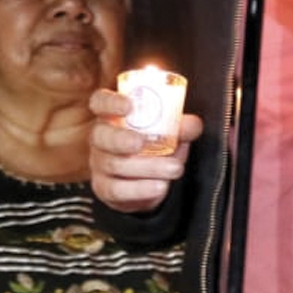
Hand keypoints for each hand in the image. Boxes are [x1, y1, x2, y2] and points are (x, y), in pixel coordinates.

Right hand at [87, 88, 200, 212]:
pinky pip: (117, 190)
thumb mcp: (167, 133)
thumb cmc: (151, 147)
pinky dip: (141, 189)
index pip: (100, 102)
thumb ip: (179, 127)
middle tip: (140, 142)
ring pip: (114, 165)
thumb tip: (193, 124)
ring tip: (174, 168)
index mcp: (112, 116)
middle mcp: (100, 138)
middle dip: (120, 139)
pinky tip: (159, 186)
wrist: (143, 183)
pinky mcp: (105, 188)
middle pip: (100, 135)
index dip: (110, 102)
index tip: (129, 106)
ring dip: (147, 167)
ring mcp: (99, 164)